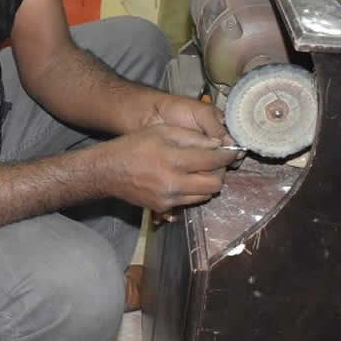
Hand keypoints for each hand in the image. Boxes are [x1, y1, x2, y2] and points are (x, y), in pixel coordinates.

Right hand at [143, 94, 241, 223]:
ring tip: (203, 170)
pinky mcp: (165, 208)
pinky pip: (191, 201)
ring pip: (206, 195)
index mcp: (173, 159)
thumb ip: (191, 138)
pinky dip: (195, 191)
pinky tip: (188, 180)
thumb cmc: (134, 145)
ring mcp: (169, 199)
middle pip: (215, 183)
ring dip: (209, 182)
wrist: (108, 171)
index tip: (232, 150)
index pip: (212, 160)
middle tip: (217, 161)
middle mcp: (174, 183)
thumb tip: (217, 144)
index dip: (227, 155)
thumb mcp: (161, 132)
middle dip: (221, 171)